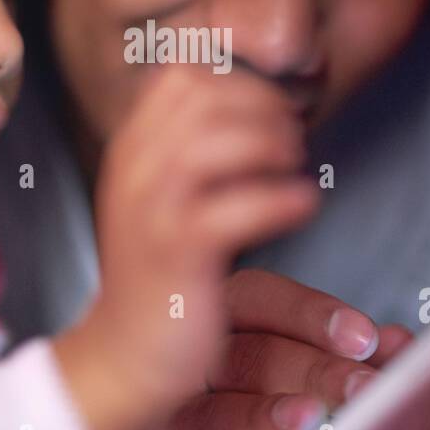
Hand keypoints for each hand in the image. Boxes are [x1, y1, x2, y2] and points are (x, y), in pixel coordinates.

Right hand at [54, 67, 321, 429]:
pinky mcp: (177, 254)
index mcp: (131, 149)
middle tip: (293, 137)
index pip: (180, 76)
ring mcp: (151, 211)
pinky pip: (235, 209)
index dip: (238, 80)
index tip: (272, 107)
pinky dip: (281, 199)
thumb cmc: (160, 274)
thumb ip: (190, 147)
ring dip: (270, 143)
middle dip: (261, 106)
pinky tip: (303, 205)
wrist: (126, 353)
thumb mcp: (161, 196)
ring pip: (212, 142)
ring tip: (296, 164)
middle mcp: (134, 170)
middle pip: (200, 97)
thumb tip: (255, 102)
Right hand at [111, 269, 413, 429]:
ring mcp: (166, 408)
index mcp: (213, 312)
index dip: (311, 313)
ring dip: (263, 413)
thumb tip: (400, 343)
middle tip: (363, 385)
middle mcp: (186, 354)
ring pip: (217, 408)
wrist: (107, 407)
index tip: (364, 336)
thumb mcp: (274, 352)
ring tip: (307, 419)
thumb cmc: (222, 381)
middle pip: (250, 354)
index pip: (259, 298)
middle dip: (313, 370)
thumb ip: (329, 348)